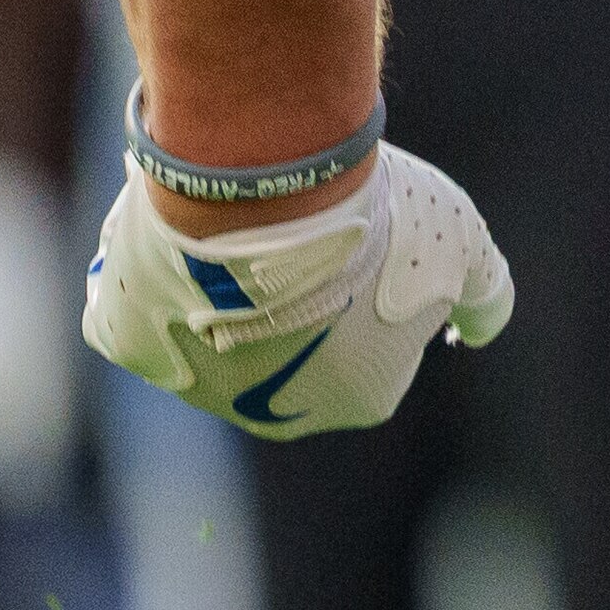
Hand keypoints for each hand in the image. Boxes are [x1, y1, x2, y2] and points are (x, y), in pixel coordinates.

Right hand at [81, 141, 513, 438]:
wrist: (266, 198)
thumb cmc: (373, 221)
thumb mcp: (463, 247)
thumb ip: (484, 292)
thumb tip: (483, 324)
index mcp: (358, 399)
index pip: (379, 339)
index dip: (377, 276)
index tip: (368, 235)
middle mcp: (271, 411)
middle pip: (292, 339)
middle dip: (301, 287)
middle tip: (306, 220)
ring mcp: (190, 383)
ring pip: (212, 325)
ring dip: (225, 283)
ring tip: (244, 218)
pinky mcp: (126, 341)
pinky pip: (141, 309)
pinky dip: (153, 275)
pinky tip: (179, 235)